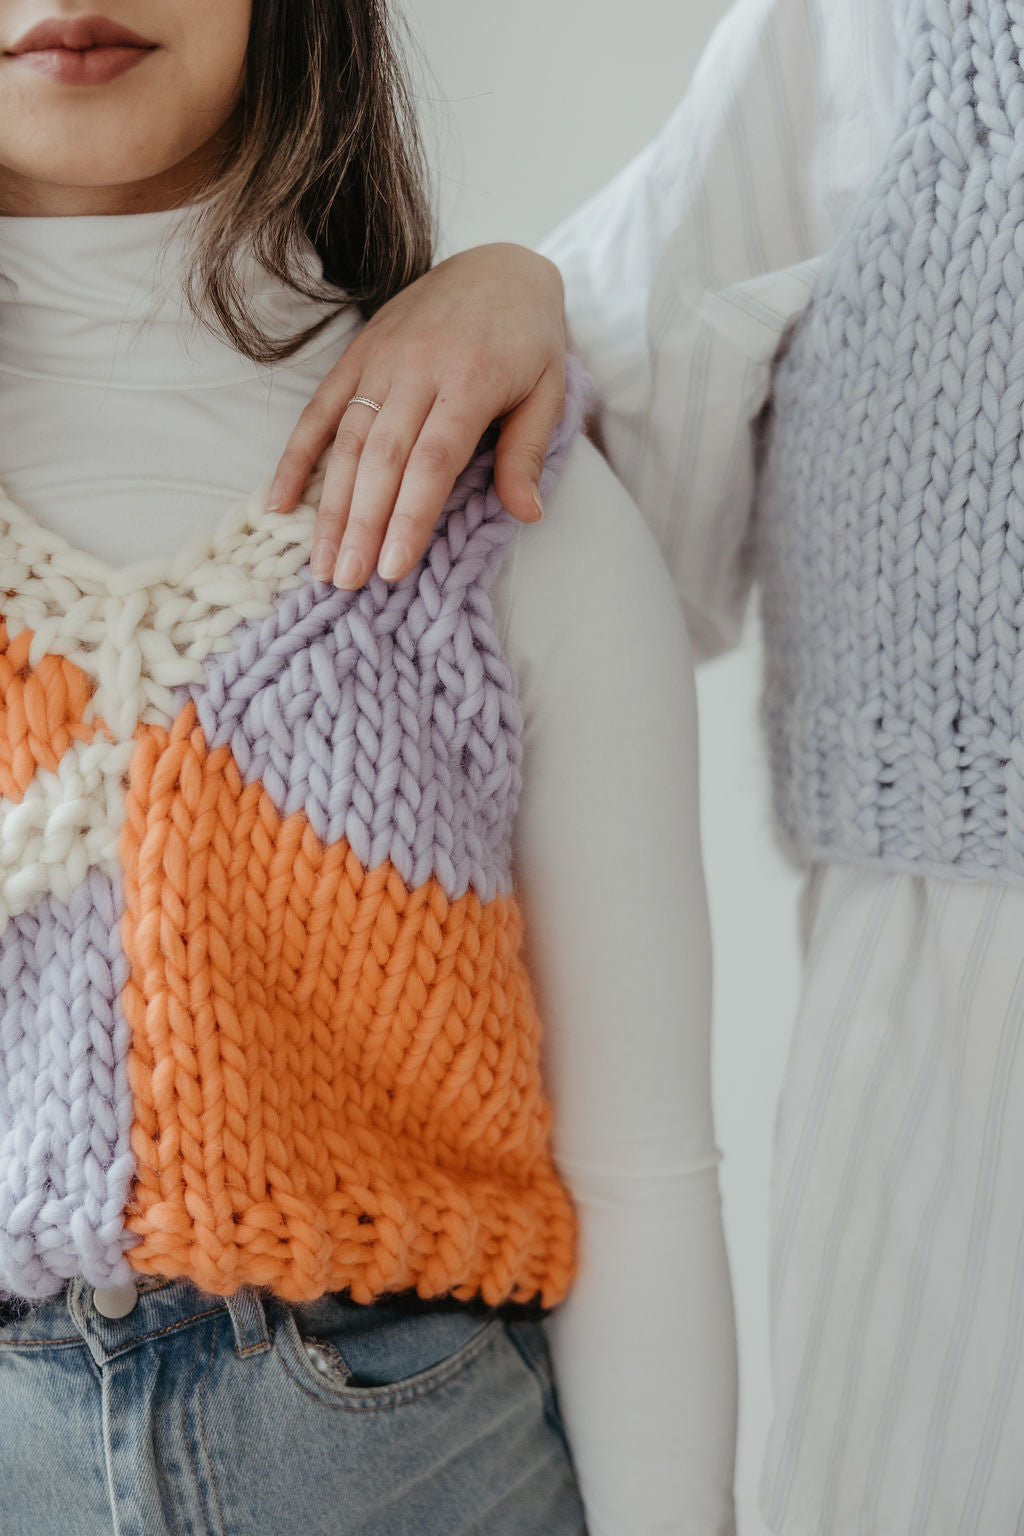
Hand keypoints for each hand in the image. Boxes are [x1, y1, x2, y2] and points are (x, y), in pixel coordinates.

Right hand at [267, 243, 567, 587]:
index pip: (433, 460)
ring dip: (328, 506)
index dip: (409, 516)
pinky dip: (295, 456)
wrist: (499, 265)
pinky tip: (279, 503)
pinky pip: (319, 409)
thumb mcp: (549, 391)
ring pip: (345, 441)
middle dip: (360, 524)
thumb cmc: (529, 340)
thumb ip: (528, 451)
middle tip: (345, 581)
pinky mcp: (357, 353)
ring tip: (321, 562)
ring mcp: (381, 358)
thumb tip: (526, 514)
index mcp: (470, 379)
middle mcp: (418, 367)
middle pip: (381, 458)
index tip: (393, 567)